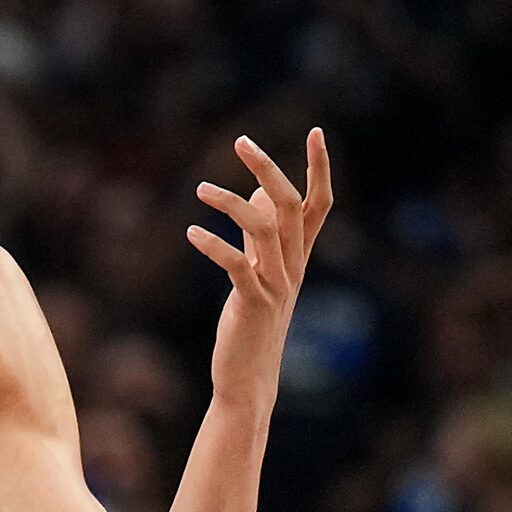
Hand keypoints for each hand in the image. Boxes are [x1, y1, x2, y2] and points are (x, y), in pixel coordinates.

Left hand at [189, 128, 334, 402]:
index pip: (318, 204)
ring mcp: (276, 286)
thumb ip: (261, 235)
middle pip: (292, 206)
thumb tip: (262, 195)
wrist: (249, 379)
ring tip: (200, 190)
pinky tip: (192, 232)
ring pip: (266, 229)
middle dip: (269, 169)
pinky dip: (215, 245)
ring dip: (233, 203)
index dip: (320, 168)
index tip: (317, 131)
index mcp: (298, 257)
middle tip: (241, 141)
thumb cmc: (251, 323)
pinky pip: (238, 266)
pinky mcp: (252, 305)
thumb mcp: (260, 273)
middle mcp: (294, 267)